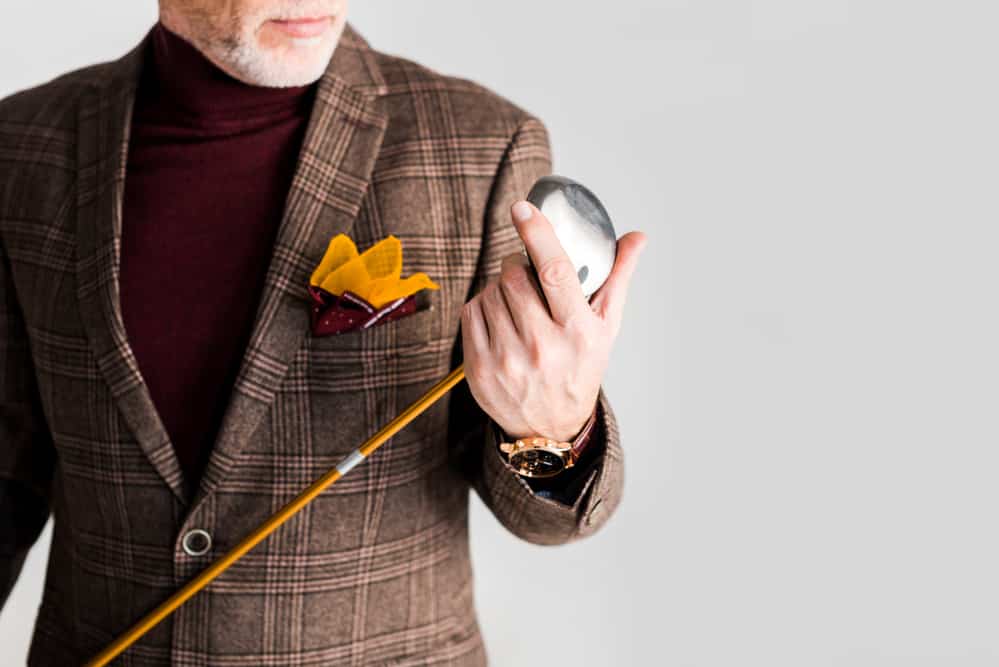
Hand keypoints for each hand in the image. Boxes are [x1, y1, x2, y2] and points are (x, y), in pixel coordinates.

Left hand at [461, 199, 646, 441]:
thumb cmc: (580, 368)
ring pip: (490, 291)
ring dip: (499, 287)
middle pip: (514, 276)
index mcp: (578, 332)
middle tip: (526, 273)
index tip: (522, 209)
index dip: (537, 234)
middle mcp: (543, 346)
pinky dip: (482, 306)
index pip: (555, 271)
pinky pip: (472, 312)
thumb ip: (617, 278)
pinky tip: (500, 319)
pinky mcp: (480, 369)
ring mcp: (508, 359)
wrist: (549, 426)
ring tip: (517, 304)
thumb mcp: (606, 327)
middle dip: (516, 264)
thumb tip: (636, 237)